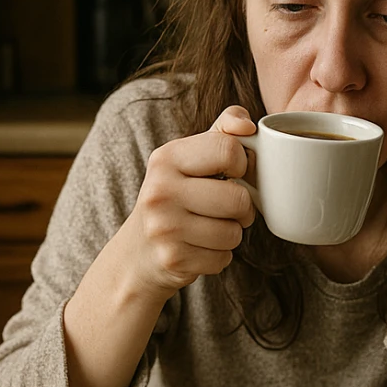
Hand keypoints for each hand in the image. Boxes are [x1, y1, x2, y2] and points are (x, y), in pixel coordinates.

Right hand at [122, 105, 256, 298]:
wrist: (139, 250)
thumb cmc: (176, 195)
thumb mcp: (191, 156)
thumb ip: (223, 131)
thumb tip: (248, 126)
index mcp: (166, 158)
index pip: (229, 150)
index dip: (242, 165)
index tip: (232, 173)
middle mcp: (160, 191)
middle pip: (238, 199)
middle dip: (242, 208)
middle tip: (225, 209)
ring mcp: (164, 228)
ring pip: (234, 233)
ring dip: (231, 234)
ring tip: (210, 228)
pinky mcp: (174, 259)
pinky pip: (224, 258)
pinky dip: (219, 256)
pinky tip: (199, 248)